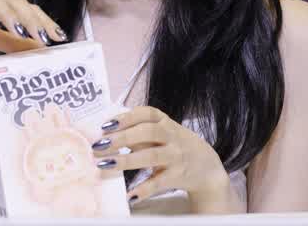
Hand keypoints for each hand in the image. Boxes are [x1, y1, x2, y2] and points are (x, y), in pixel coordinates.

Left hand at [91, 105, 229, 205]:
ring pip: (151, 156)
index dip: (126, 117)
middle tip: (100, 145)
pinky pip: (159, 182)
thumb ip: (140, 131)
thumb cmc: (176, 146)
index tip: (106, 125)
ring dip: (126, 160)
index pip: (146, 113)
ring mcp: (176, 156)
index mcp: (166, 122)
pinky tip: (129, 194)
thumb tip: (109, 133)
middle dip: (122, 137)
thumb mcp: (163, 133)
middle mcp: (172, 136)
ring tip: (105, 165)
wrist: (207, 168)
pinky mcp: (178, 176)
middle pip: (147, 132)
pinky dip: (144, 189)